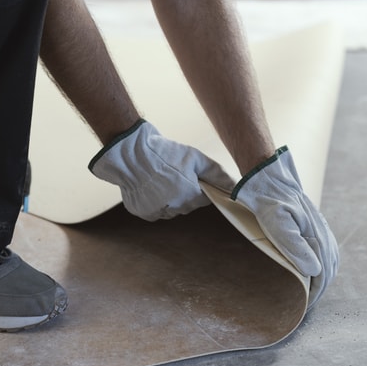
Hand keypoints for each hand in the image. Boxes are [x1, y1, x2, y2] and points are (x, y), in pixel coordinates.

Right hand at [89, 119, 233, 220]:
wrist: (131, 153)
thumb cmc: (165, 153)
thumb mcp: (194, 158)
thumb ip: (216, 173)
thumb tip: (235, 185)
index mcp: (190, 196)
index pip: (204, 199)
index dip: (199, 187)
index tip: (192, 177)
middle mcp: (174, 208)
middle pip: (187, 206)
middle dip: (185, 193)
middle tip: (174, 175)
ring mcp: (156, 212)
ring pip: (170, 210)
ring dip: (170, 200)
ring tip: (161, 180)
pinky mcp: (142, 212)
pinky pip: (154, 211)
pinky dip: (154, 203)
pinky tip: (150, 187)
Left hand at [228, 147, 338, 306]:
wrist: (268, 176)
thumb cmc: (267, 200)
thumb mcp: (276, 223)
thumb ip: (294, 246)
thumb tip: (314, 271)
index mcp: (315, 238)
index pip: (321, 275)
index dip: (313, 295)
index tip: (302, 310)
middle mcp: (322, 235)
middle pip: (328, 271)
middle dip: (318, 291)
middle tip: (303, 308)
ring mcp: (321, 229)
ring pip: (330, 262)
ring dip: (322, 280)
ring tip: (309, 295)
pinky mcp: (315, 225)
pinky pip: (327, 251)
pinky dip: (324, 266)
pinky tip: (314, 272)